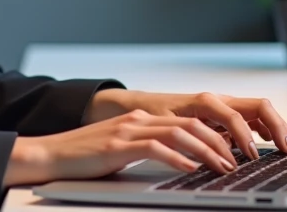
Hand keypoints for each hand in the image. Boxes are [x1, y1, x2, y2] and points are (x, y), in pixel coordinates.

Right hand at [2, 109, 241, 187]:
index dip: (214, 134)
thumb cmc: (85, 158)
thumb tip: (181, 162)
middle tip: (237, 161)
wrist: (50, 154)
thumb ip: (148, 150)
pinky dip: (177, 157)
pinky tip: (190, 168)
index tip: (233, 150)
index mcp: (141, 119)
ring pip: (178, 132)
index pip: (188, 120)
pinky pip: (154, 148)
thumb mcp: (122, 150)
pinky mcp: (118, 145)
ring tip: (222, 166)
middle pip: (190, 123)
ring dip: (205, 150)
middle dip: (219, 141)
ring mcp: (128, 131)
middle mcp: (138, 120)